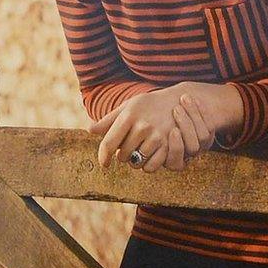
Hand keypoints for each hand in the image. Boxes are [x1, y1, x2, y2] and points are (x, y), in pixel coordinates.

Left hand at [89, 89, 215, 171]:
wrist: (177, 101)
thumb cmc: (147, 105)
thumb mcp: (128, 107)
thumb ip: (109, 120)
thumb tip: (91, 130)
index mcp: (129, 116)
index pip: (109, 143)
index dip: (103, 156)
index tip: (104, 163)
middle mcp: (143, 126)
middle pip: (122, 155)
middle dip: (122, 155)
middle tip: (128, 148)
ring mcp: (157, 136)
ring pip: (136, 162)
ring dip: (134, 160)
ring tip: (138, 150)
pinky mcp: (169, 146)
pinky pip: (151, 167)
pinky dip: (147, 165)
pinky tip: (148, 156)